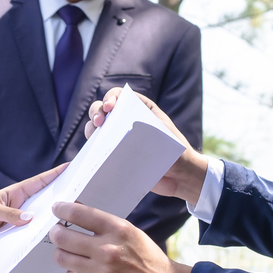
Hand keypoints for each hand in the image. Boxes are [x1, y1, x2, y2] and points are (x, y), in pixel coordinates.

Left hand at [0, 164, 65, 251]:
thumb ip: (9, 214)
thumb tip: (30, 218)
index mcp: (12, 194)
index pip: (37, 182)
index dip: (52, 175)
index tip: (68, 167)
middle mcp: (18, 206)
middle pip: (43, 199)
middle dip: (58, 194)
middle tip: (76, 191)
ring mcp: (18, 221)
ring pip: (40, 217)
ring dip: (51, 216)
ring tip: (67, 213)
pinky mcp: (16, 235)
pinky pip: (32, 233)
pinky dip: (40, 233)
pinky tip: (50, 233)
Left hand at [49, 201, 189, 272]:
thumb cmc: (148, 259)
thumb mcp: (131, 234)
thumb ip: (105, 226)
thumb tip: (76, 214)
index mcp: (118, 229)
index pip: (79, 214)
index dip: (62, 209)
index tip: (56, 209)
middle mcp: (108, 249)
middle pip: (64, 237)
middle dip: (55, 233)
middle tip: (56, 233)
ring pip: (63, 258)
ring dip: (62, 255)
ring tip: (67, 254)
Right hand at [84, 87, 209, 206]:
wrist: (181, 176)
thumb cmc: (176, 151)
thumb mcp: (163, 136)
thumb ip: (143, 130)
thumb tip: (121, 133)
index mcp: (141, 108)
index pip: (120, 96)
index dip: (111, 98)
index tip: (110, 107)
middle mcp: (127, 119)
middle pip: (103, 109)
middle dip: (96, 111)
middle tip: (99, 122)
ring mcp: (119, 136)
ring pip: (97, 127)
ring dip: (92, 128)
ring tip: (95, 137)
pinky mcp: (115, 153)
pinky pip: (99, 147)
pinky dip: (93, 147)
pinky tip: (93, 153)